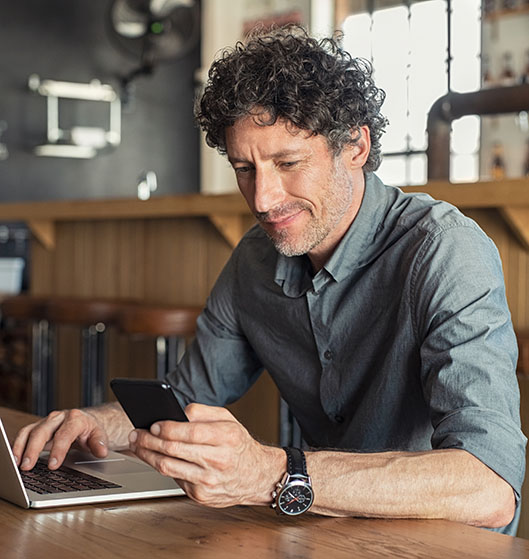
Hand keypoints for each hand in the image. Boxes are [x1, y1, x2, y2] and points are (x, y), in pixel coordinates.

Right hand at [12, 408, 108, 470]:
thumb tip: (101, 451)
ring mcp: (47, 422)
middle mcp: (59, 418)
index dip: (58, 449)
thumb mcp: (99, 435)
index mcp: (76, 419)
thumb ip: (100, 443)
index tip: (53, 465)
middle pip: (43, 431)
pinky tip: (15, 459)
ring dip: (22, 448)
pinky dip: (18, 445)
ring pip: (30, 431)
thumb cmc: (91, 430)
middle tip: (28, 466)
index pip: (65, 434)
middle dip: (34, 449)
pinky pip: (24, 434)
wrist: (86, 422)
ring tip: (17, 464)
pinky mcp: (38, 427)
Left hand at [129, 403, 285, 507]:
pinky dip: (161, 467)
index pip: (190, 432)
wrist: (256, 476)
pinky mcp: (200, 495)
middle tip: (136, 434)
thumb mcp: (228, 420)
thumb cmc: (239, 445)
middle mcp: (218, 460)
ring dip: (148, 455)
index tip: (153, 424)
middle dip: (149, 441)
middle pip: (174, 450)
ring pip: (168, 467)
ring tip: (138, 445)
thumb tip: (178, 412)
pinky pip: (174, 479)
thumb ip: (203, 412)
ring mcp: (208, 481)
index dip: (167, 428)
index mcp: (226, 437)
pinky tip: (153, 458)